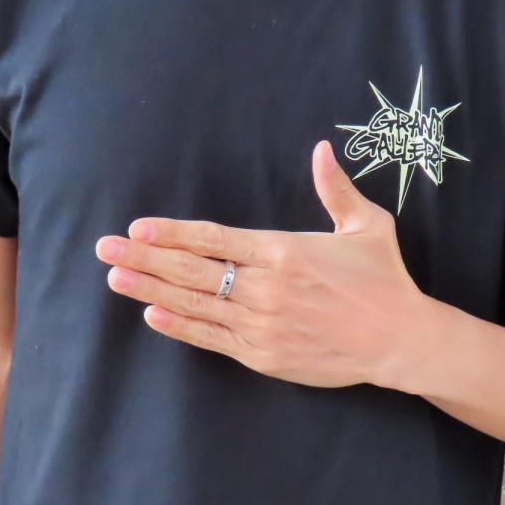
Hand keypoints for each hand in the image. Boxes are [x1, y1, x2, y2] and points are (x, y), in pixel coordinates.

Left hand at [95, 140, 429, 387]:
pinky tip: (152, 315)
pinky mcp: (263, 356)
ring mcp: (261, 324)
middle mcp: (265, 287)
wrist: (399, 340)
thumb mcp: (367, 226)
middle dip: (144, 258)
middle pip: (192, 270)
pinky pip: (212, 339)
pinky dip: (180, 327)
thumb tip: (320, 148)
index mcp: (285, 252)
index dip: (172, 233)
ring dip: (150, 290)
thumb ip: (336, 188)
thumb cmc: (383, 280)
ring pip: (194, 304)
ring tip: (115, 279)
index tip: (137, 228)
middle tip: (105, 250)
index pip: (214, 238)